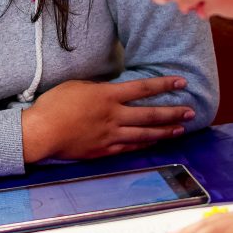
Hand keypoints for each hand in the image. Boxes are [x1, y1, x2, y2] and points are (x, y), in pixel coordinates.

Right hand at [21, 76, 194, 161]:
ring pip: (144, 134)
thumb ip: (99, 88)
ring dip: (164, 131)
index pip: (143, 88)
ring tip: (180, 129)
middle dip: (172, 112)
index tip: (181, 81)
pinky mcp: (104, 150)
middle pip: (150, 114)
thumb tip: (111, 90)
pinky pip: (129, 148)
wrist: (41, 132)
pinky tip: (155, 144)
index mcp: (107, 95)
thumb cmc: (54, 104)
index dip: (164, 84)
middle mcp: (114, 115)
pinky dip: (145, 145)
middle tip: (191, 111)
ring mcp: (110, 135)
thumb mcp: (77, 86)